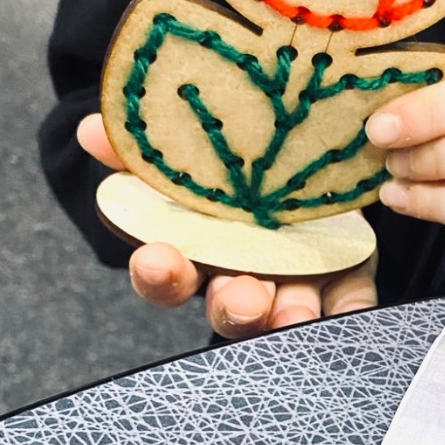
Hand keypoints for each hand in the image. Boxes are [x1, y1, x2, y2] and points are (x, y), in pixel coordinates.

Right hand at [77, 113, 377, 337]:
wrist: (311, 165)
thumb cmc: (240, 173)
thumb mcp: (195, 154)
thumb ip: (146, 150)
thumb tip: (93, 130)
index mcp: (201, 255)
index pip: (168, 277)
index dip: (159, 272)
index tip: (156, 258)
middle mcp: (246, 279)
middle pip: (231, 306)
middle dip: (233, 305)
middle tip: (242, 296)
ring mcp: (296, 283)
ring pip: (287, 312)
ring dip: (288, 315)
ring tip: (293, 310)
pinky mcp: (345, 279)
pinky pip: (349, 304)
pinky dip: (350, 313)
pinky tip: (352, 314)